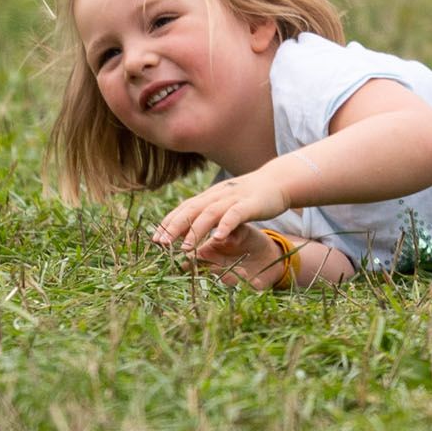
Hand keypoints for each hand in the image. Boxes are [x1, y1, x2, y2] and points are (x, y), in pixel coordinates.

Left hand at [153, 172, 293, 262]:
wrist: (276, 182)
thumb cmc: (247, 198)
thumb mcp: (223, 206)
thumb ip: (206, 216)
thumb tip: (185, 233)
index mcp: (208, 197)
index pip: (183, 209)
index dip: (168, 223)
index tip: (155, 239)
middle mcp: (216, 196)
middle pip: (190, 210)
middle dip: (174, 227)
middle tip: (161, 244)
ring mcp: (232, 199)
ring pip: (209, 213)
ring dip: (195, 230)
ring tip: (185, 248)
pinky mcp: (249, 203)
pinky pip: (235, 214)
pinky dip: (225, 225)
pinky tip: (218, 238)